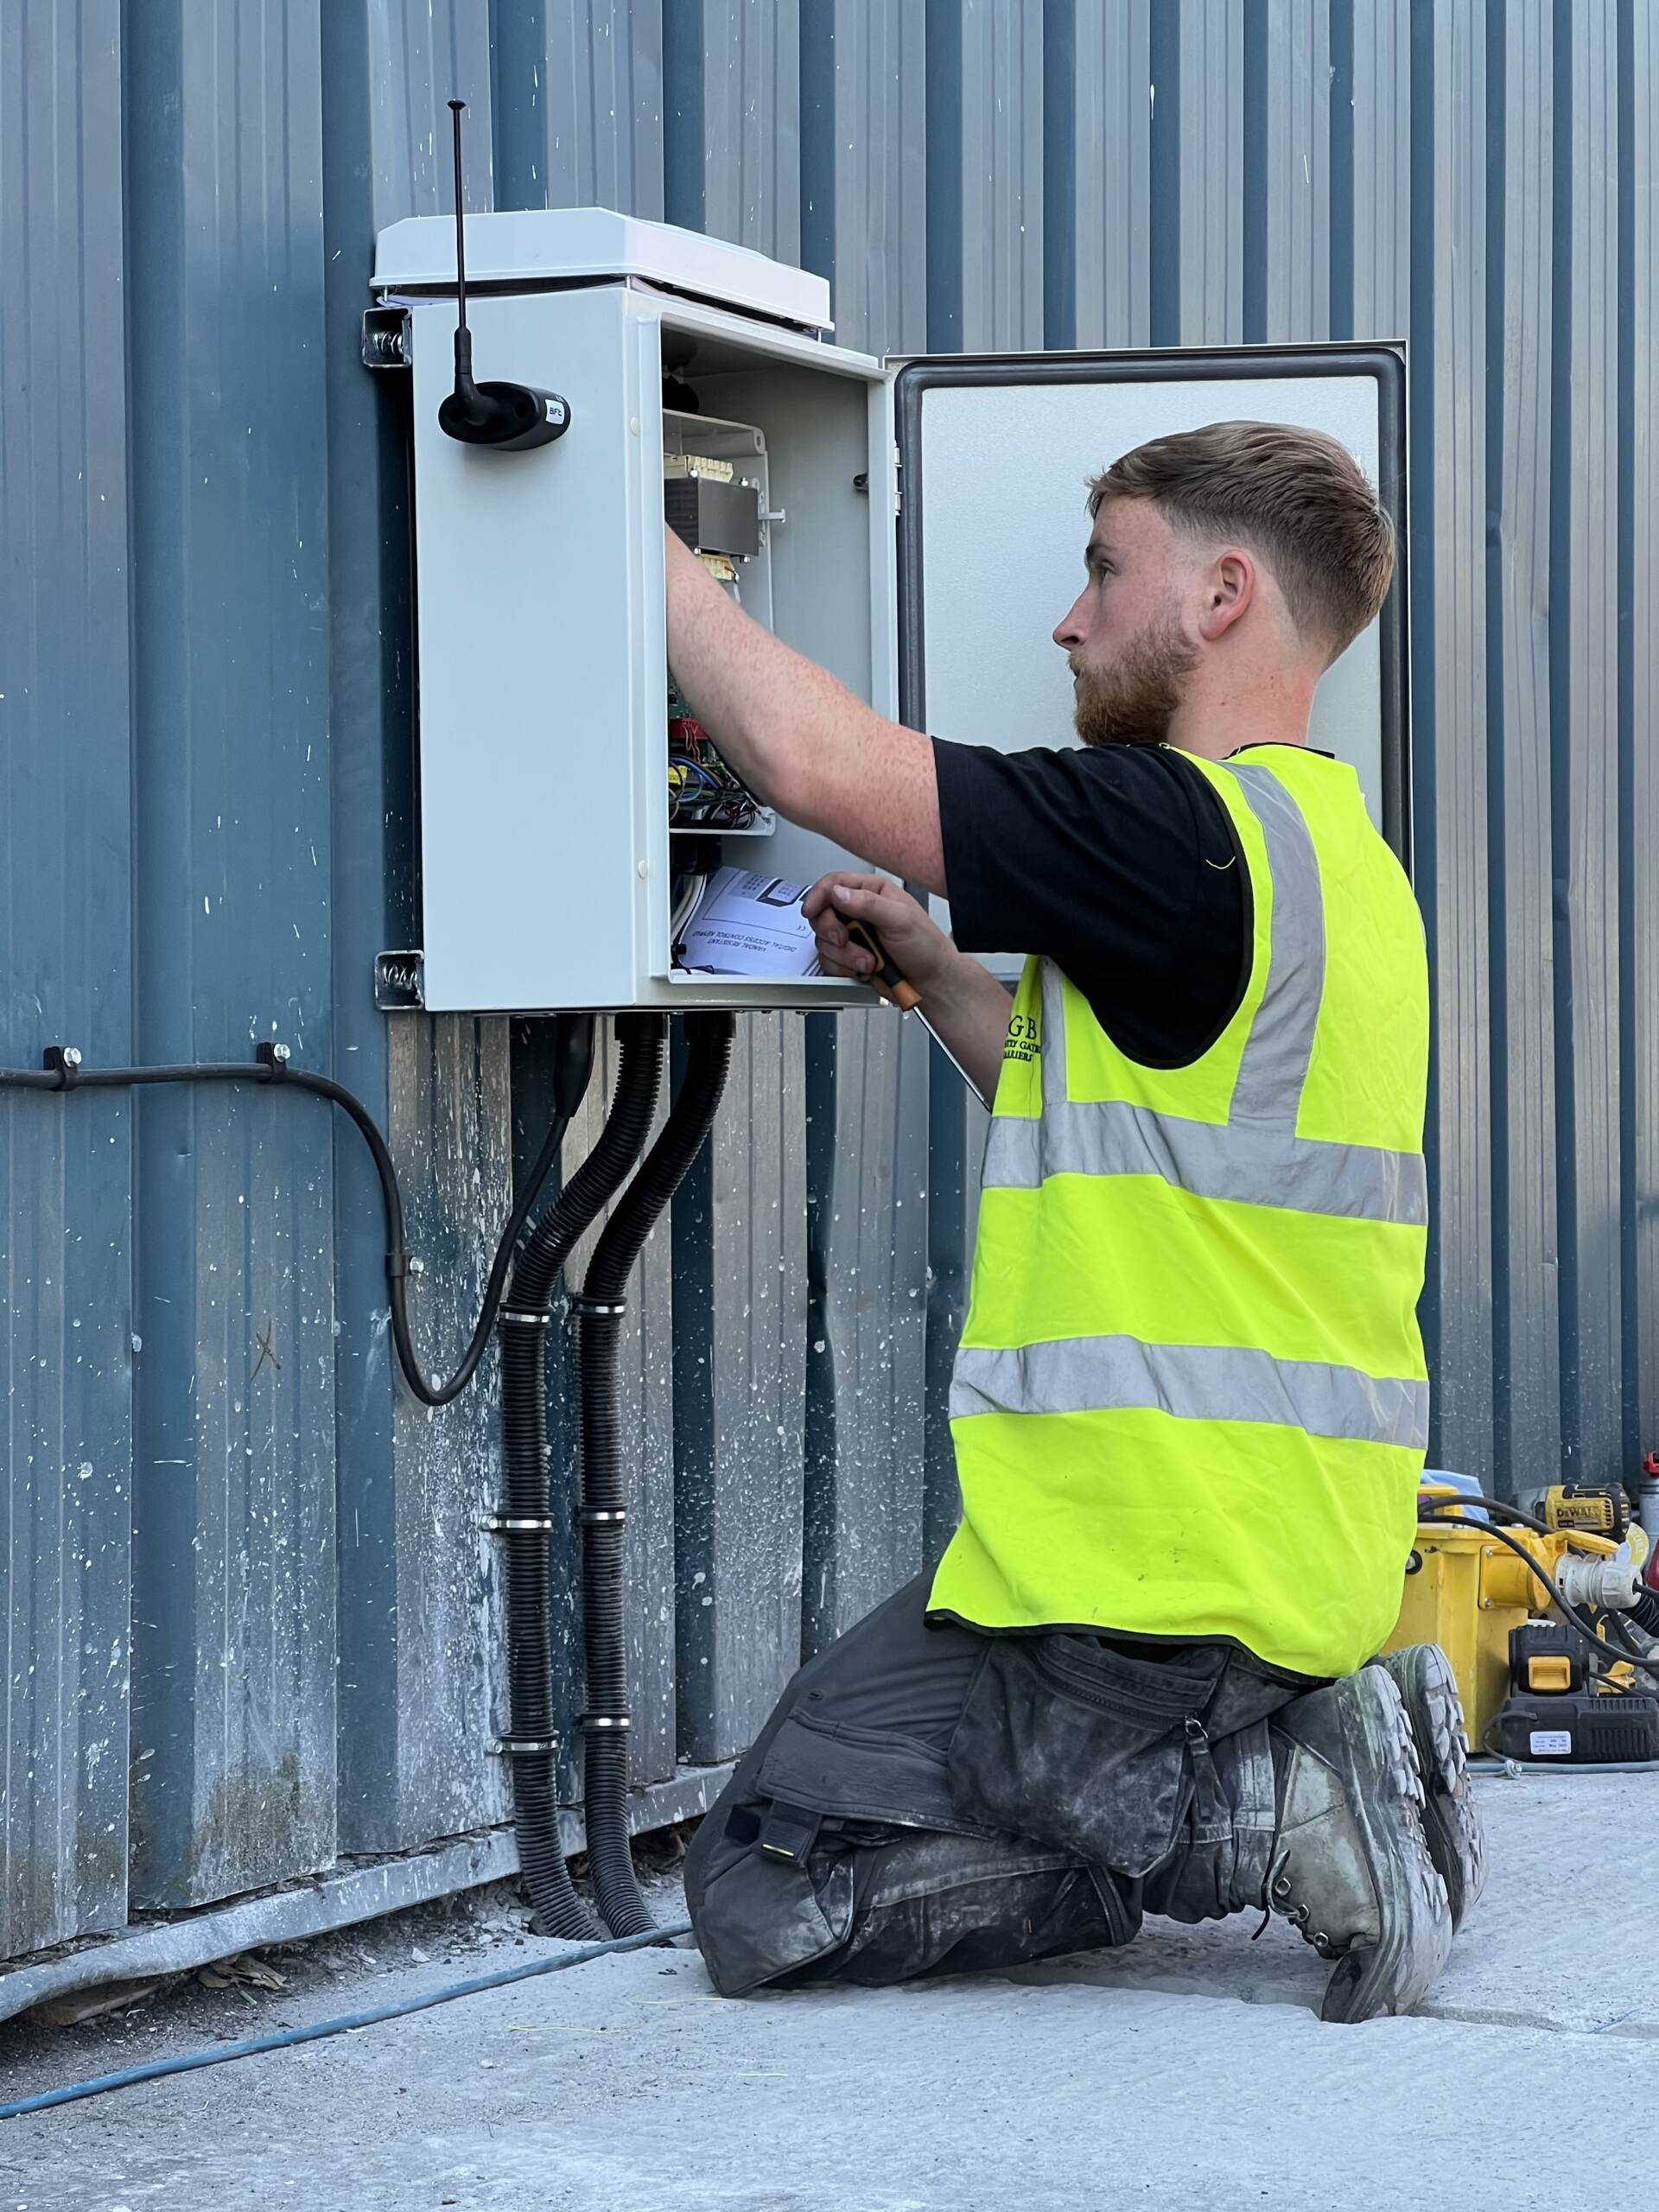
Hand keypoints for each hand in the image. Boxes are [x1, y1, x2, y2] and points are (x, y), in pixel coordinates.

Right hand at [801, 874, 958, 1000]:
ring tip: (870, 960)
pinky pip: (829, 962)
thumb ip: (869, 904)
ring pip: (824, 941)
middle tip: (846, 939)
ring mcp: (854, 937)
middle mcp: (860, 913)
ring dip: (845, 955)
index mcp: (873, 893)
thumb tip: (839, 893)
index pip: (835, 884)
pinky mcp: (849, 958)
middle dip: (832, 931)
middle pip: (823, 914)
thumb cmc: (925, 947)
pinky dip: (844, 968)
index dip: (819, 895)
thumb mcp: (901, 919)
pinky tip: (866, 969)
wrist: (931, 982)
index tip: (811, 910)